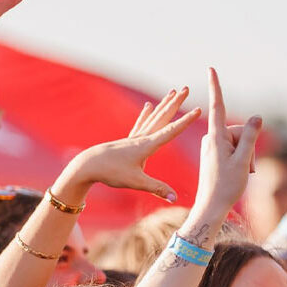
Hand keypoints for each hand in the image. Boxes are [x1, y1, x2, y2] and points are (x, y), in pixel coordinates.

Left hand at [65, 88, 200, 201]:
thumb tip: (175, 198)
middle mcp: (142, 138)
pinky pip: (140, 124)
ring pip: (153, 117)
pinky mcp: (127, 141)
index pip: (171, 131)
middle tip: (186, 88)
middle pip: (163, 117)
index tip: (198, 109)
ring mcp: (134, 138)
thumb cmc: (111, 172)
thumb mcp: (136, 182)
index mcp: (147, 146)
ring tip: (173, 92)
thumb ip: (157, 188)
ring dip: (164, 105)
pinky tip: (149, 106)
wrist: (88, 165)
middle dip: (176, 103)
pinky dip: (146, 114)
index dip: (186, 121)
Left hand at [192, 67, 261, 220]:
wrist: (211, 208)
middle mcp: (211, 139)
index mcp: (216, 138)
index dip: (216, 87)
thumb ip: (251, 137)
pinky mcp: (214, 154)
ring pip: (238, 142)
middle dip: (249, 146)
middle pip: (239, 131)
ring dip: (246, 156)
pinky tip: (237, 174)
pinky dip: (240, 160)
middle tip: (248, 168)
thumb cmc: (226, 186)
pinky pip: (233, 150)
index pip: (217, 107)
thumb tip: (257, 117)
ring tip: (242, 173)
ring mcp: (212, 147)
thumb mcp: (243, 161)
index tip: (210, 68)